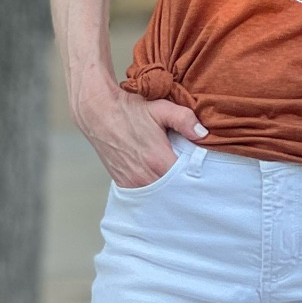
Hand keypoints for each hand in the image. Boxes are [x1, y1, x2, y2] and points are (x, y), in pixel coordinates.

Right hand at [81, 86, 206, 189]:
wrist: (98, 112)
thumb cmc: (130, 109)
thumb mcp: (161, 108)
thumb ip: (185, 120)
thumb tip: (203, 133)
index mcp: (158, 160)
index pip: (185, 178)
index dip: (194, 173)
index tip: (199, 167)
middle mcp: (144, 176)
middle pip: (174, 189)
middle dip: (183, 182)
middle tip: (190, 173)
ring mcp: (132, 182)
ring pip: (159, 194)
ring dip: (168, 187)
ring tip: (175, 176)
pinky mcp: (123, 183)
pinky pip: (145, 193)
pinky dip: (154, 189)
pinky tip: (159, 178)